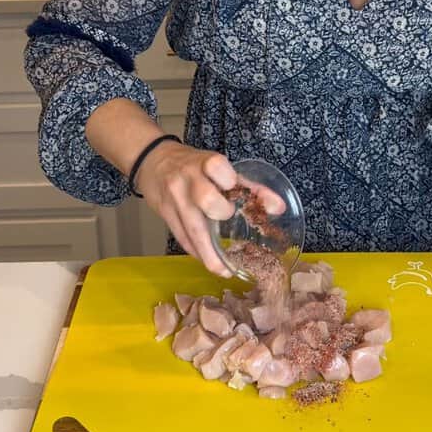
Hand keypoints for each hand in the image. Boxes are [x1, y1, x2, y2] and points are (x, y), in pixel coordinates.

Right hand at [133, 143, 283, 276]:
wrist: (152, 161)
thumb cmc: (194, 165)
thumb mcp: (219, 168)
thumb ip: (249, 187)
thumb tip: (279, 209)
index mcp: (204, 163)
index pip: (216, 166)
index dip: (228, 178)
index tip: (233, 186)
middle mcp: (187, 181)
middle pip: (205, 198)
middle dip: (220, 212)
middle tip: (227, 217)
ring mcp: (174, 200)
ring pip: (191, 229)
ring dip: (209, 253)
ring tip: (224, 270)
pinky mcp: (165, 216)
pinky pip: (182, 239)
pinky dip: (197, 252)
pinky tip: (209, 262)